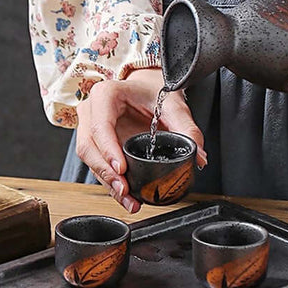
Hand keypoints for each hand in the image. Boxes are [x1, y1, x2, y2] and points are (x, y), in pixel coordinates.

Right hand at [75, 68, 206, 212]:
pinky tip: (124, 194)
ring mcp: (90, 126)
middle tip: (125, 190)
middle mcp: (92, 110)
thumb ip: (187, 129)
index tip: (122, 169)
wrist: (146, 87)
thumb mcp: (173, 105)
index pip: (101, 125)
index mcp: (106, 95)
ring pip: (89, 158)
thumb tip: (198, 157)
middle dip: (105, 172)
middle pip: (89, 146)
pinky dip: (109, 181)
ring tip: (128, 200)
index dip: (108, 150)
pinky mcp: (96, 141)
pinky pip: (96, 163)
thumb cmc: (154, 90)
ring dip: (106, 182)